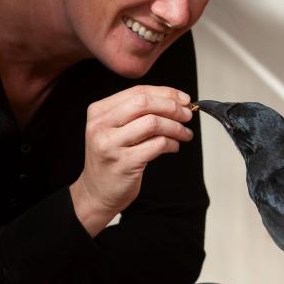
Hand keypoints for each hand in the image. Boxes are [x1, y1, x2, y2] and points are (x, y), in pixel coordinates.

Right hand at [70, 85, 193, 235]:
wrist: (96, 192)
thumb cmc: (111, 159)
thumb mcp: (114, 129)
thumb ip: (135, 113)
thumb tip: (174, 100)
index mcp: (99, 112)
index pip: (137, 91)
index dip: (166, 93)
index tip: (183, 99)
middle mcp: (101, 126)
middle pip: (144, 103)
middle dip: (172, 107)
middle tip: (187, 115)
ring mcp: (110, 144)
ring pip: (153, 123)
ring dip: (176, 127)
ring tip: (184, 133)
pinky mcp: (123, 163)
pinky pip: (157, 145)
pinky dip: (172, 144)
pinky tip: (174, 147)